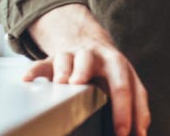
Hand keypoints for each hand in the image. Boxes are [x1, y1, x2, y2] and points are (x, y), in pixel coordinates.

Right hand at [26, 4, 150, 135]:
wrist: (89, 43)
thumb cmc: (111, 72)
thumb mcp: (128, 83)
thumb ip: (137, 106)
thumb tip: (141, 133)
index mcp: (119, 66)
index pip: (125, 88)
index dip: (125, 111)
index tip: (123, 132)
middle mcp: (97, 58)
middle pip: (93, 63)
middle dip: (89, 74)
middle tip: (82, 86)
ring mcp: (74, 56)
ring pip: (68, 59)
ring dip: (64, 71)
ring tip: (62, 84)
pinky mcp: (54, 59)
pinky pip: (42, 64)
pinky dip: (34, 71)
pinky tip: (28, 80)